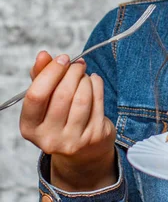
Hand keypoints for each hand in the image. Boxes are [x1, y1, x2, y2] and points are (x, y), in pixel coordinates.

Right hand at [20, 51, 116, 190]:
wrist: (83, 151)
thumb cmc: (60, 116)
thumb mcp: (46, 99)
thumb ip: (41, 76)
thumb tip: (43, 55)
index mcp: (30, 128)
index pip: (36, 95)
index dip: (51, 72)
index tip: (62, 59)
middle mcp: (49, 139)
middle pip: (62, 94)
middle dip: (72, 72)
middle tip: (77, 65)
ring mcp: (73, 141)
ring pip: (82, 98)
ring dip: (85, 79)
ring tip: (84, 76)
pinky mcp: (94, 137)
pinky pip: (98, 101)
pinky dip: (97, 84)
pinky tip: (94, 81)